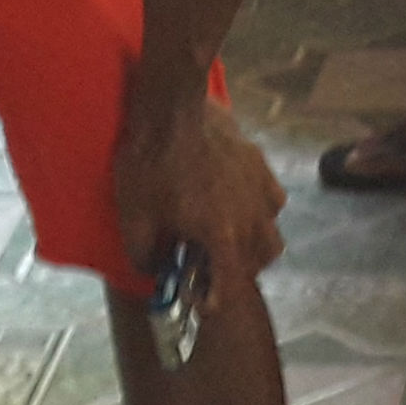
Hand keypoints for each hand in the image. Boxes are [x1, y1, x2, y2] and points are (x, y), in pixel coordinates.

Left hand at [112, 92, 285, 333]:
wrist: (173, 103)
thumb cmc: (151, 159)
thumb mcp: (133, 213)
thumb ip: (143, 253)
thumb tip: (153, 269)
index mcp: (222, 239)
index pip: (229, 291)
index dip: (211, 302)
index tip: (197, 299)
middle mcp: (252, 223)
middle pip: (253, 268)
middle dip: (230, 274)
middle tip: (204, 265)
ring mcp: (263, 196)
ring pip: (270, 241)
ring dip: (251, 249)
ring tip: (228, 239)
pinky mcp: (265, 171)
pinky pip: (272, 206)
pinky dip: (260, 214)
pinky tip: (239, 204)